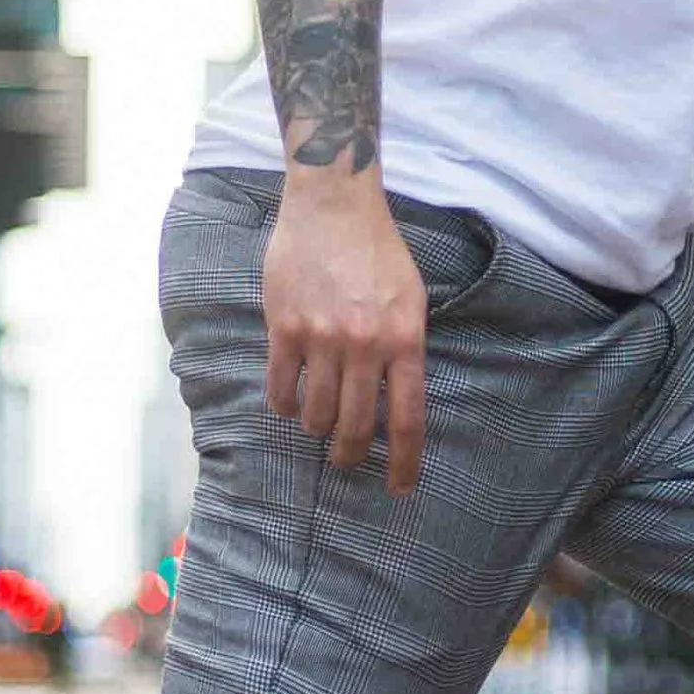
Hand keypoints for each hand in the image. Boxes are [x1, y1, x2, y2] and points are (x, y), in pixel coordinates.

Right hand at [262, 167, 427, 492]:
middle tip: (346, 459)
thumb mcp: (411, 298)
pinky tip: (289, 403)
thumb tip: (394, 397)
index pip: (407, 419)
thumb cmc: (378, 250)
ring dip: (316, 428)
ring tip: (318, 424)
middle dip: (351, 454)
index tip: (401, 489)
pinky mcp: (284, 328)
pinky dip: (284, 405)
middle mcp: (364, 345)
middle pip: (356, 426)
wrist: (333, 205)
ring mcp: (322, 338)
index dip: (405, 462)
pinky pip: (281, 388)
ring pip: (315, 414)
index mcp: (404, 340)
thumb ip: (404, 346)